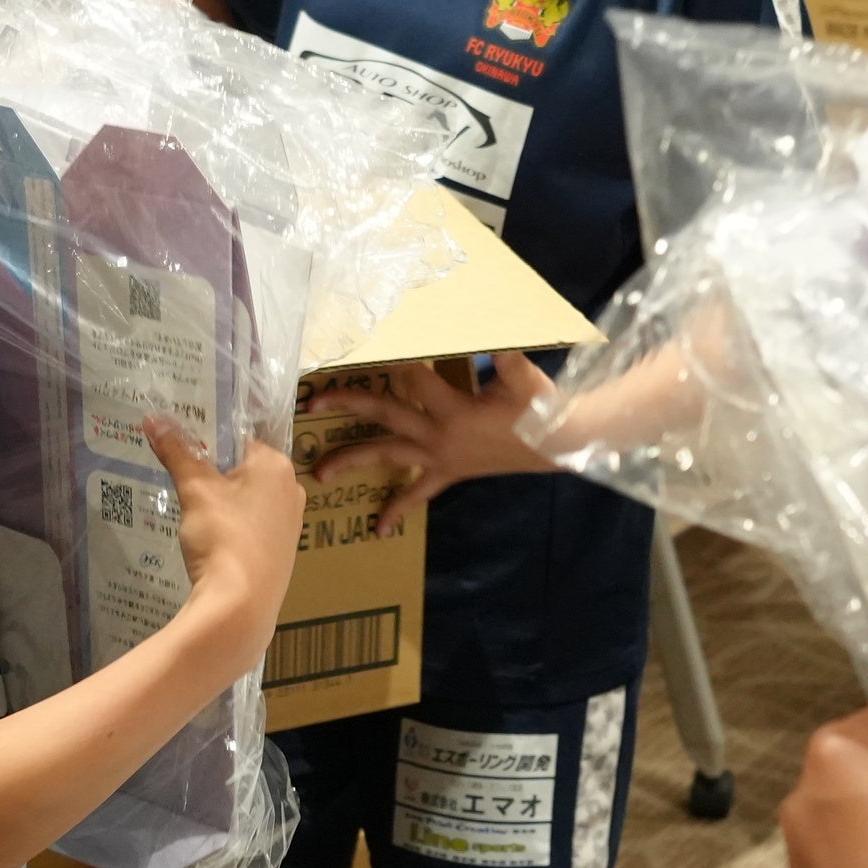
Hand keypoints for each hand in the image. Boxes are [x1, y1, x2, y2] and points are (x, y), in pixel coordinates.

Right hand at [149, 420, 302, 650]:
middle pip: (245, 468)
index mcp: (278, 465)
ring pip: (249, 499)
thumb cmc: (223, 537)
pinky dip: (232, 526)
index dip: (209, 439)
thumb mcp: (194, 489)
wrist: (240, 606)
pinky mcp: (282, 551)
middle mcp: (292, 489)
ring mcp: (291, 523)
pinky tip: (211, 538)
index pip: (240, 437)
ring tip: (192, 508)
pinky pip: (253, 526)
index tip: (182, 445)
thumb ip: (176, 451)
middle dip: (214, 471)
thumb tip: (152, 417)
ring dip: (223, 500)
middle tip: (181, 474)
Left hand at [309, 355, 559, 532]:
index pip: (414, 378)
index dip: (397, 359)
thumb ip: (508, 360)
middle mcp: (437, 435)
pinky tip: (378, 529)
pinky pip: (417, 494)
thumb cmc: (539, 409)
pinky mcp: (446, 472)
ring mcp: (438, 457)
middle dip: (347, 405)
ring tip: (319, 473)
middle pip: (384, 414)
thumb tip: (496, 338)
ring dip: (352, 461)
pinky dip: (398, 509)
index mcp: (453, 410)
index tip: (375, 343)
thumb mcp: (525, 380)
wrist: (554, 445)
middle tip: (312, 401)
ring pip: (387, 457)